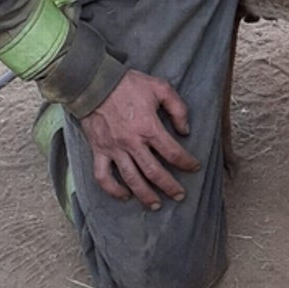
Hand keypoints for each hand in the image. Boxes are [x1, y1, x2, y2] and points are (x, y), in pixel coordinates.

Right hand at [79, 69, 199, 209]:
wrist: (94, 83)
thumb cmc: (128, 84)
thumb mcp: (160, 87)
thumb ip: (177, 108)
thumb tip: (185, 130)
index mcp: (149, 128)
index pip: (173, 153)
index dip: (186, 162)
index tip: (194, 167)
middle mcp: (132, 143)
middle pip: (154, 172)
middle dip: (170, 186)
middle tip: (180, 195)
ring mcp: (114, 149)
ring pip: (131, 179)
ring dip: (145, 195)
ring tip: (157, 205)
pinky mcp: (99, 151)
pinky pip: (103, 176)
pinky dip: (113, 190)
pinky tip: (125, 196)